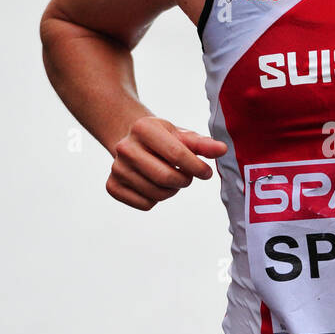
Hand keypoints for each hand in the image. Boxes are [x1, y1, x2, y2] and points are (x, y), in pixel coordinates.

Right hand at [106, 115, 226, 210]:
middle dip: (184, 181)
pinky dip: (156, 200)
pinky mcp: (112, 186)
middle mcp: (125, 147)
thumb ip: (202, 144)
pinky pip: (145, 204)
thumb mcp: (181, 135)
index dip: (197, 167)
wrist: (132, 141)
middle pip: (166, 177)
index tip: (207, 173)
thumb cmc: (162, 138)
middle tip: (187, 177)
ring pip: (157, 194)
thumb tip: (222, 150)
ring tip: (170, 178)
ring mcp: (116, 168)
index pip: (176, 154)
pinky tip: (154, 185)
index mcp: (143, 128)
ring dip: (172, 191)